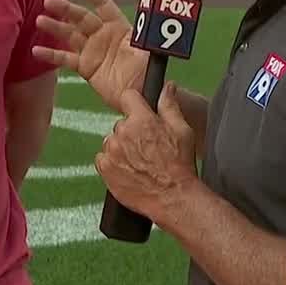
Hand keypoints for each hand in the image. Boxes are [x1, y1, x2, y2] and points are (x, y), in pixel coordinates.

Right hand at [32, 0, 149, 112]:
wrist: (140, 97)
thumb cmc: (149, 72)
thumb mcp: (148, 53)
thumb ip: (141, 40)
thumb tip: (145, 28)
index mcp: (119, 27)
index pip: (102, 4)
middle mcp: (102, 35)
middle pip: (81, 17)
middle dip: (65, 9)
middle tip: (48, 1)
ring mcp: (92, 51)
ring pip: (70, 35)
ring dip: (55, 27)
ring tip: (40, 21)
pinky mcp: (85, 67)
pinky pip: (65, 58)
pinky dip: (51, 55)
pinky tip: (36, 51)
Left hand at [95, 83, 198, 221]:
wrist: (172, 197)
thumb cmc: (180, 164)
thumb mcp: (182, 130)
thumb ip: (170, 105)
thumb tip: (167, 87)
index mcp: (142, 120)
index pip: (128, 96)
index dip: (135, 103)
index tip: (140, 112)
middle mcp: (123, 133)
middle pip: (121, 122)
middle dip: (131, 131)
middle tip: (146, 146)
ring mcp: (112, 152)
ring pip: (112, 141)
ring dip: (121, 147)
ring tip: (139, 161)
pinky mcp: (105, 169)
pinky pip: (103, 158)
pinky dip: (112, 162)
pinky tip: (128, 169)